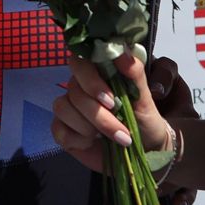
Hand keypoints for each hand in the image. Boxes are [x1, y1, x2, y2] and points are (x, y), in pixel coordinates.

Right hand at [51, 51, 174, 174]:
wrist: (143, 151)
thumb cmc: (144, 120)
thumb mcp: (144, 99)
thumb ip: (134, 74)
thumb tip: (122, 53)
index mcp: (97, 74)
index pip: (79, 61)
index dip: (91, 80)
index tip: (111, 100)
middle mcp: (79, 87)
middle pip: (74, 90)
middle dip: (98, 114)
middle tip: (121, 128)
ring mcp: (68, 108)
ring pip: (64, 108)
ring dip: (91, 127)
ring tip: (113, 138)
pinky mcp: (61, 129)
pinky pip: (59, 129)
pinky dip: (79, 139)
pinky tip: (93, 143)